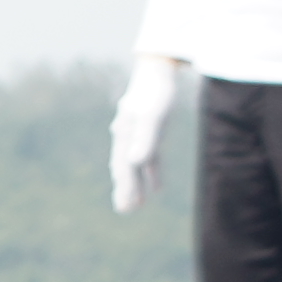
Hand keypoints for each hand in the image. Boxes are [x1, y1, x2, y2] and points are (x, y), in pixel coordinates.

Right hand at [106, 59, 177, 215]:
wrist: (157, 70)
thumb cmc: (157, 93)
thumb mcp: (153, 116)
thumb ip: (145, 139)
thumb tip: (135, 162)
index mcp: (125, 135)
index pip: (124, 166)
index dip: (125, 187)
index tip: (125, 207)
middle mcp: (126, 136)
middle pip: (124, 168)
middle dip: (125, 189)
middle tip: (125, 210)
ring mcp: (136, 133)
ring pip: (134, 164)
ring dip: (135, 183)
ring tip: (136, 204)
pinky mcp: (149, 130)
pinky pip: (149, 157)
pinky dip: (151, 172)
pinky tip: (156, 187)